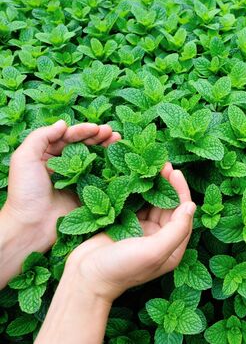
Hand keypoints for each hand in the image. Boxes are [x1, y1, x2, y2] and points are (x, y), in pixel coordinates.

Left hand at [1, 120, 119, 252]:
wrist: (32, 225)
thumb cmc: (25, 191)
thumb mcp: (24, 158)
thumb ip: (41, 136)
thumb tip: (63, 123)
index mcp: (47, 154)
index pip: (68, 137)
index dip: (83, 130)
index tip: (97, 128)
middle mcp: (63, 164)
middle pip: (83, 146)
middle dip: (98, 137)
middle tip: (112, 132)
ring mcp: (75, 178)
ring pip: (93, 158)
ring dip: (105, 148)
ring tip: (118, 140)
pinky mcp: (85, 191)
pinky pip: (99, 176)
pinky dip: (108, 167)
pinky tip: (117, 159)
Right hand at [65, 163, 195, 302]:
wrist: (85, 276)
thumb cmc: (121, 268)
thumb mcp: (154, 252)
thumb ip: (176, 230)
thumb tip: (191, 206)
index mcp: (172, 249)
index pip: (184, 215)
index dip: (182, 193)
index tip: (175, 173)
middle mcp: (161, 239)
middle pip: (170, 207)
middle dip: (169, 186)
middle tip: (163, 164)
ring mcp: (144, 232)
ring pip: (154, 204)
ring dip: (155, 186)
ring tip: (153, 167)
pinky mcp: (128, 225)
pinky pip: (139, 205)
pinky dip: (140, 192)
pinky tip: (138, 177)